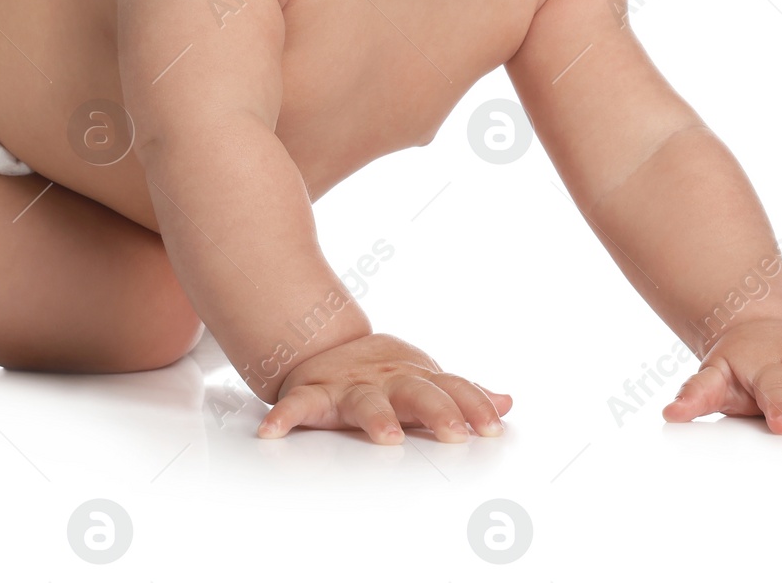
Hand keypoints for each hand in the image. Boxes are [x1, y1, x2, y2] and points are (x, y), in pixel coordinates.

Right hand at [256, 332, 511, 443]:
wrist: (324, 345)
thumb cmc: (382, 375)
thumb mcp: (425, 380)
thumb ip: (462, 394)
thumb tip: (508, 401)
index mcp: (415, 380)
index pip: (452, 390)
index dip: (474, 406)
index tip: (493, 427)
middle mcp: (386, 381)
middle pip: (417, 393)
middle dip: (438, 411)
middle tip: (455, 433)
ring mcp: (350, 387)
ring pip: (365, 402)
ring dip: (376, 418)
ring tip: (388, 436)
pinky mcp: (314, 394)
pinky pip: (297, 405)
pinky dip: (284, 416)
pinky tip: (273, 431)